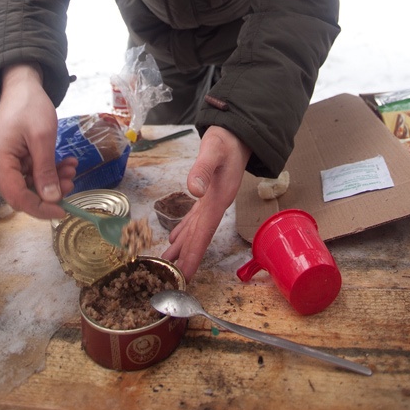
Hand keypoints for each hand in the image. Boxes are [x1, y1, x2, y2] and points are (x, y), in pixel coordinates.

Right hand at [0, 63, 76, 219]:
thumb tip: (52, 199)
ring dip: (53, 180)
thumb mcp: (42, 137)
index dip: (41, 208)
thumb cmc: (30, 106)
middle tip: (72, 181)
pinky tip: (66, 162)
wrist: (22, 86)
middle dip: (50, 191)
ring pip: (30, 184)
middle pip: (23, 193)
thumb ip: (46, 170)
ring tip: (71, 168)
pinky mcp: (13, 160)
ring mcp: (4, 164)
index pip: (17, 197)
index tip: (63, 209)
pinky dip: (49, 170)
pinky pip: (32, 173)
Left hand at [162, 126, 250, 280]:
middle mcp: (216, 203)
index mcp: (218, 198)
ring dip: (184, 245)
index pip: (204, 231)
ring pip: (197, 228)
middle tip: (172, 277)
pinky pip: (196, 217)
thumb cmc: (226, 140)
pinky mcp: (209, 193)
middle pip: (200, 235)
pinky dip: (186, 229)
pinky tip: (177, 237)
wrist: (239, 132)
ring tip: (170, 262)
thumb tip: (193, 189)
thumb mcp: (213, 150)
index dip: (195, 253)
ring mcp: (213, 199)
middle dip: (187, 256)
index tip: (186, 273)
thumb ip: (202, 168)